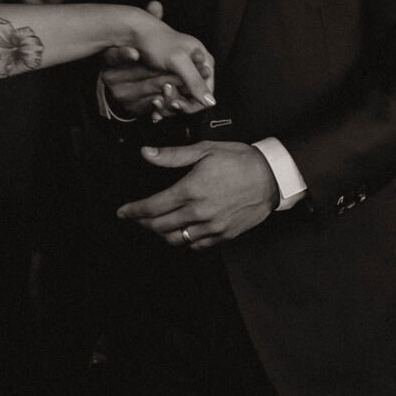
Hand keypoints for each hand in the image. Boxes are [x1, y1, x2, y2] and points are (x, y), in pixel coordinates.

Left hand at [104, 2, 215, 114]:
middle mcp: (198, 69)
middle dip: (178, 104)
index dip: (193, 103)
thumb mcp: (178, 61)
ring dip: (168, 106)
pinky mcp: (173, 77)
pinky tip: (154, 108)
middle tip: (160, 101)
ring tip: (154, 102)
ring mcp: (185, 74)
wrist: (137, 32)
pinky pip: (173, 97)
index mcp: (205, 62)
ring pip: (182, 99)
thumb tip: (211, 102)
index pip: (207, 92)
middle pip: (195, 98)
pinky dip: (163, 104)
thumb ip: (195, 80)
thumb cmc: (158, 42)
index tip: (175, 104)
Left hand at [117, 139, 279, 246]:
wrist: (271, 177)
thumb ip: (172, 155)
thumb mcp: (205, 150)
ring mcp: (211, 227)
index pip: (152, 207)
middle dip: (144, 223)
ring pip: (176, 239)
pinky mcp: (224, 235)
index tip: (123, 212)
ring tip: (157, 225)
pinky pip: (197, 246)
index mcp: (190, 190)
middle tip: (138, 217)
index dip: (133, 211)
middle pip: (159, 226)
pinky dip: (185, 241)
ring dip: (162, 234)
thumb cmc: (239, 160)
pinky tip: (182, 232)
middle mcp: (198, 212)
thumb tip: (146, 153)